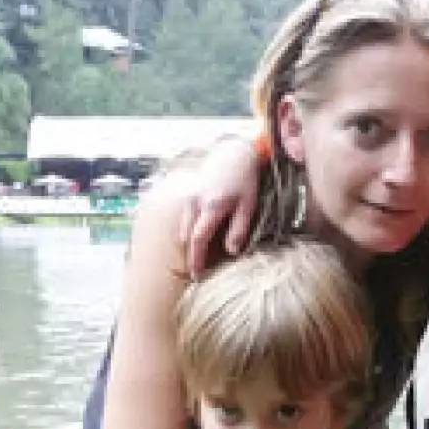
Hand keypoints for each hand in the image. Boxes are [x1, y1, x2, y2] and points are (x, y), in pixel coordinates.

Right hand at [175, 135, 263, 273]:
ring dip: (186, 245)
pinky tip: (194, 240)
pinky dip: (185, 232)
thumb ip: (239, 228)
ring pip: (181, 229)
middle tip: (195, 272)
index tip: (197, 275)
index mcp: (211, 206)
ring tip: (195, 259)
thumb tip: (231, 251)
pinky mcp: (186, 194)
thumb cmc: (244, 179)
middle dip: (188, 256)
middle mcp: (194, 202)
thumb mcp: (248, 205)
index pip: (198, 239)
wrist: (233, 154)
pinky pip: (181, 219)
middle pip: (185, 237)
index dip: (196, 259)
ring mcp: (187, 197)